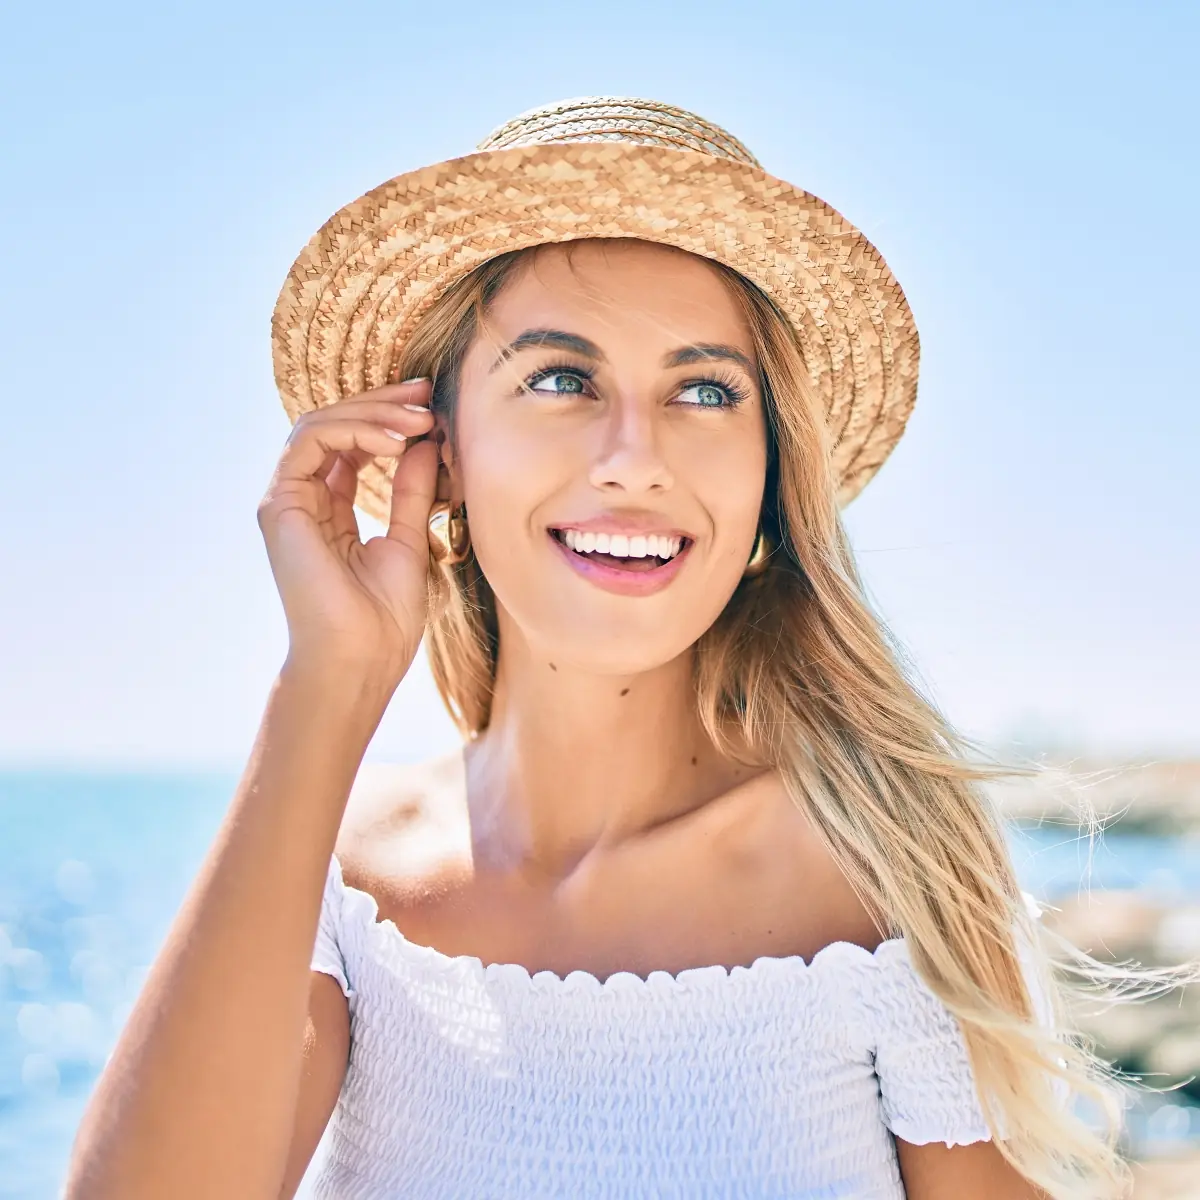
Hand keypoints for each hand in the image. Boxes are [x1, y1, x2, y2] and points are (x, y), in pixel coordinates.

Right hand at [257, 378, 438, 682]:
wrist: (361, 659)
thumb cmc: (384, 618)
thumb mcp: (409, 538)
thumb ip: (411, 490)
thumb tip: (425, 442)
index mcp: (328, 511)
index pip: (351, 445)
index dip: (388, 419)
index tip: (432, 409)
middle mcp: (302, 501)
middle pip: (334, 427)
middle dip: (382, 403)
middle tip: (427, 395)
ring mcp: (286, 501)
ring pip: (319, 424)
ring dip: (373, 413)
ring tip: (419, 419)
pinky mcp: (280, 504)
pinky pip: (312, 441)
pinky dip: (355, 430)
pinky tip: (396, 440)